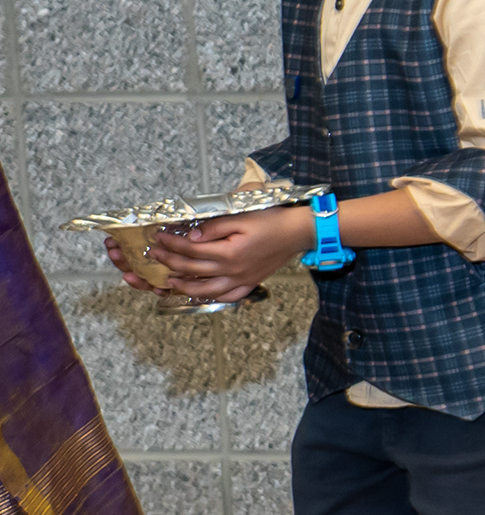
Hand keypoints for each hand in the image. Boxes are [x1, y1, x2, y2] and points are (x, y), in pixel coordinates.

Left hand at [147, 208, 310, 304]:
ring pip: (206, 290)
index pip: (191, 250)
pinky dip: (212, 298)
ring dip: (185, 287)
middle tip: (155, 255)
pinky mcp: (250, 283)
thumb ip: (214, 227)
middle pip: (193, 270)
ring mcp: (242, 280)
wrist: (300, 231)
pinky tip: (203, 294)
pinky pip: (228, 297)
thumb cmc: (273, 220)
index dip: (171, 243)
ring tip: (171, 281)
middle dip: (170, 262)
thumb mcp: (241, 217)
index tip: (159, 237)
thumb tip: (191, 236)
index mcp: (229, 253)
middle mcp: (233, 271)